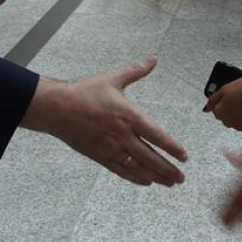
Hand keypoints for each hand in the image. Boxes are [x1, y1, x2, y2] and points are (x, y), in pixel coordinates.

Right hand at [26, 56, 186, 186]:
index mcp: (128, 115)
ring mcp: (110, 148)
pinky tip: (146, 182)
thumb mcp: (113, 78)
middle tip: (181, 177)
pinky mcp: (100, 156)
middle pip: (150, 157)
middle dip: (168, 169)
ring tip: (170, 182)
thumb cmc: (85, 93)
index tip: (184, 156)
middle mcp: (122, 135)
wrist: (57, 108)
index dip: (171, 147)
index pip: (156, 135)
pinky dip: (135, 178)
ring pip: (138, 167)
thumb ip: (136, 71)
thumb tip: (153, 59)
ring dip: (156, 176)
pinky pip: (121, 171)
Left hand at [204, 77, 241, 131]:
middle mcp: (226, 121)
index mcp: (219, 111)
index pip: (215, 109)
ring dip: (234, 114)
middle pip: (222, 116)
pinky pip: (240, 124)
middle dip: (227, 109)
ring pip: (231, 120)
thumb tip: (206, 107)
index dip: (222, 102)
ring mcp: (236, 126)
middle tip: (237, 99)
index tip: (230, 97)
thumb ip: (214, 98)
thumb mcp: (226, 88)